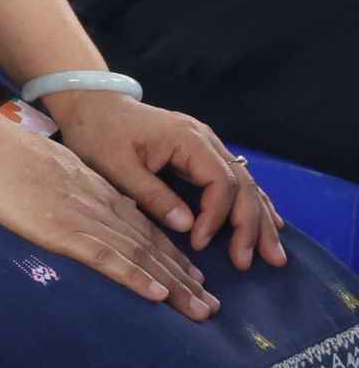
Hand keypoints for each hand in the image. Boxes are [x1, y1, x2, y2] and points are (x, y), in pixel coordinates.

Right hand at [0, 123, 220, 318]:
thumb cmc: (4, 157)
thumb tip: (76, 203)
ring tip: (200, 310)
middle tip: (211, 307)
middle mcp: (102, 207)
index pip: (144, 228)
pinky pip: (108, 258)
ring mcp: (85, 219)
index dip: (171, 255)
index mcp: (97, 192)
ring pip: (141, 256)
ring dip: (174, 286)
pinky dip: (135, 277)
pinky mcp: (64, 232)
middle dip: (185, 279)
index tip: (193, 279)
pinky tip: (157, 295)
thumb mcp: (49, 169)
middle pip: (153, 246)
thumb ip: (70, 189)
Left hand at [47, 91, 286, 271]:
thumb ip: (152, 194)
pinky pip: (234, 180)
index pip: (220, 182)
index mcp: (187, 139)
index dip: (216, 215)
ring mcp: (206, 146)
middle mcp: (206, 140)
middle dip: (251, 225)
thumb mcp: (116, 166)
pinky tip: (268, 223)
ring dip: (260, 220)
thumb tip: (188, 226)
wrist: (92, 106)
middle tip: (252, 262)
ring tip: (274, 255)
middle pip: (242, 184)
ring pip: (245, 184)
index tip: (200, 242)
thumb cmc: (98, 134)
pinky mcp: (200, 153)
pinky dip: (252, 203)